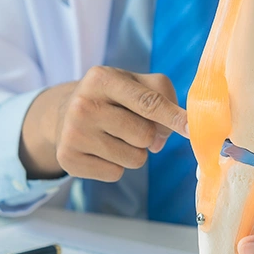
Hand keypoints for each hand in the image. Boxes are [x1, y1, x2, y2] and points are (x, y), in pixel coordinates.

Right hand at [19, 66, 189, 180]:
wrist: (63, 115)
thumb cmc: (110, 98)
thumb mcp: (134, 82)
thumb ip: (163, 97)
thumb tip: (166, 135)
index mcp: (101, 79)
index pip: (147, 102)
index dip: (172, 116)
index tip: (190, 128)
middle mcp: (83, 105)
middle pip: (144, 135)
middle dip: (148, 136)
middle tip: (130, 126)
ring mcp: (73, 134)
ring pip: (134, 159)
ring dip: (133, 152)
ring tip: (115, 138)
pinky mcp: (68, 159)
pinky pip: (115, 174)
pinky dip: (115, 165)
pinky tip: (101, 150)